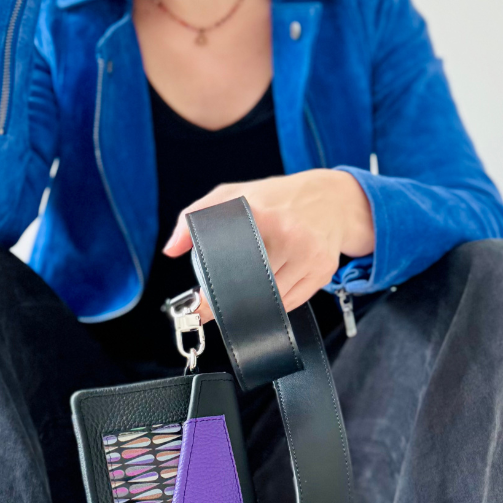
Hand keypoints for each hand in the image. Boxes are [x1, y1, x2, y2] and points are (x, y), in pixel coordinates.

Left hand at [161, 170, 374, 322]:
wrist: (331, 200)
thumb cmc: (277, 198)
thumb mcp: (234, 194)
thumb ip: (196, 215)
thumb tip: (171, 250)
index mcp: (262, 213)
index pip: (230, 262)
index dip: (215, 292)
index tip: (201, 307)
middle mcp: (288, 234)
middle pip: (252, 288)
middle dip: (233, 304)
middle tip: (218, 309)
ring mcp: (309, 255)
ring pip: (272, 300)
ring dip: (256, 305)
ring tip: (247, 296)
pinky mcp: (322, 271)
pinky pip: (292, 302)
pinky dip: (277, 302)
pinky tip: (272, 288)